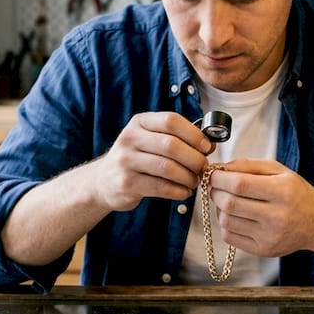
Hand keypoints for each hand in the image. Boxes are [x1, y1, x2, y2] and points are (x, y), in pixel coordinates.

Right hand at [92, 112, 213, 211]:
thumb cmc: (138, 158)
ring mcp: (126, 161)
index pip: (171, 121)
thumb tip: (210, 143)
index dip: (194, 134)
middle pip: (171, 145)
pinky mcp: (126, 183)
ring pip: (167, 168)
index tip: (207, 147)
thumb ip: (176, 137)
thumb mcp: (150, 139)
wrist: (104, 180)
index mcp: (140, 122)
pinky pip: (160, 187)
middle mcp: (130, 138)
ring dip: (188, 177)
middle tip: (204, 168)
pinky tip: (184, 192)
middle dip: (194, 158)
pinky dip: (178, 191)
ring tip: (194, 181)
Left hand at [204, 159, 313, 256]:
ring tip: (228, 201)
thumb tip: (219, 169)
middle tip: (216, 187)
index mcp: (282, 191)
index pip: (239, 184)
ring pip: (226, 221)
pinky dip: (225, 224)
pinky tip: (235, 216)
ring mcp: (269, 236)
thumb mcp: (278, 170)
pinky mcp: (263, 250)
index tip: (213, 175)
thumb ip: (248, 165)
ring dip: (219, 208)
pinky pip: (230, 236)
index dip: (219, 179)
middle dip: (216, 192)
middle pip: (230, 204)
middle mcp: (277, 216)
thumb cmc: (294, 192)